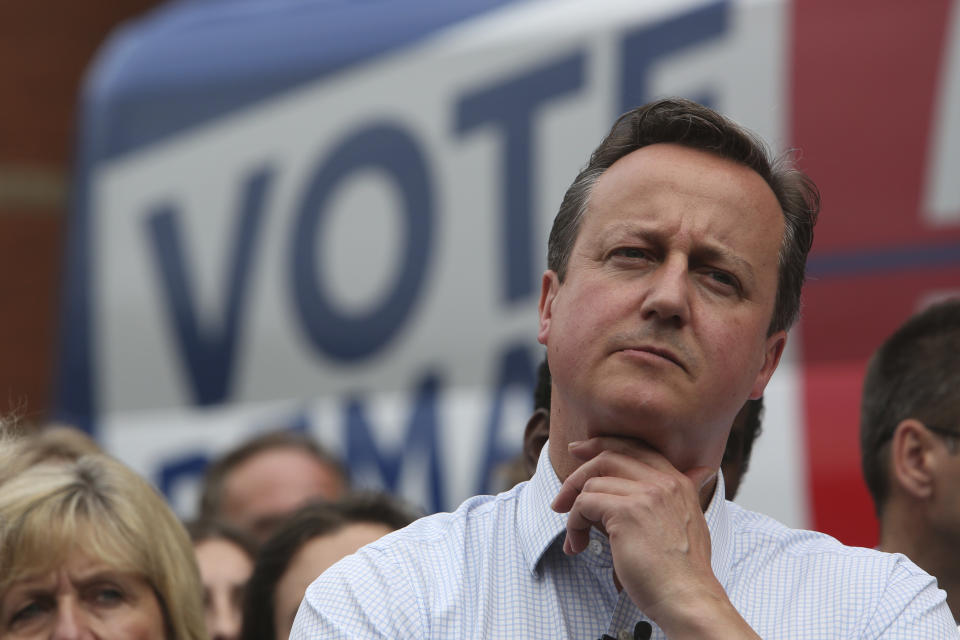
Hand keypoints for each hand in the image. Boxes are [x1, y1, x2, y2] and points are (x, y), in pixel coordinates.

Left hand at [551, 437, 752, 637]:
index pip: (635, 448)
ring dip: (574, 511)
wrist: (688, 598)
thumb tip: (702, 471)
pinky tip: (578, 544)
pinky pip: (584, 504)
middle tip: (561, 497)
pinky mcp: (626, 512)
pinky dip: (573, 524)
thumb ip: (683, 494)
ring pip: (592, 484)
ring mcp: (646, 494)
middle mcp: (664, 482)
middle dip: (578, 472)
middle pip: (609, 456)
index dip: (602, 446)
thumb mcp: (691, 521)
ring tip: (576, 538)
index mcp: (678, 482)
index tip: (579, 452)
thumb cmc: (683, 571)